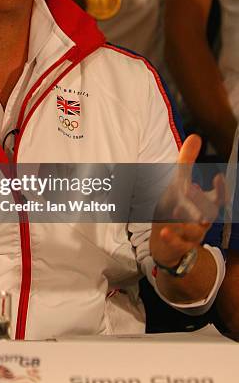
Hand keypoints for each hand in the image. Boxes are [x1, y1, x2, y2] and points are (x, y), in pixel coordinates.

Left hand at [150, 134, 224, 267]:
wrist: (168, 239)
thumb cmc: (178, 206)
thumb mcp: (180, 183)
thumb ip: (187, 161)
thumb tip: (196, 136)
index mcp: (205, 205)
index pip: (218, 197)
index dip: (220, 189)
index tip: (217, 176)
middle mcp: (202, 220)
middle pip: (207, 213)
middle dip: (200, 201)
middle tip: (189, 188)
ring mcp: (192, 235)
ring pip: (194, 231)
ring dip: (186, 221)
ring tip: (176, 210)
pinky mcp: (179, 246)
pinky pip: (178, 244)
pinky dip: (171, 238)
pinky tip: (163, 230)